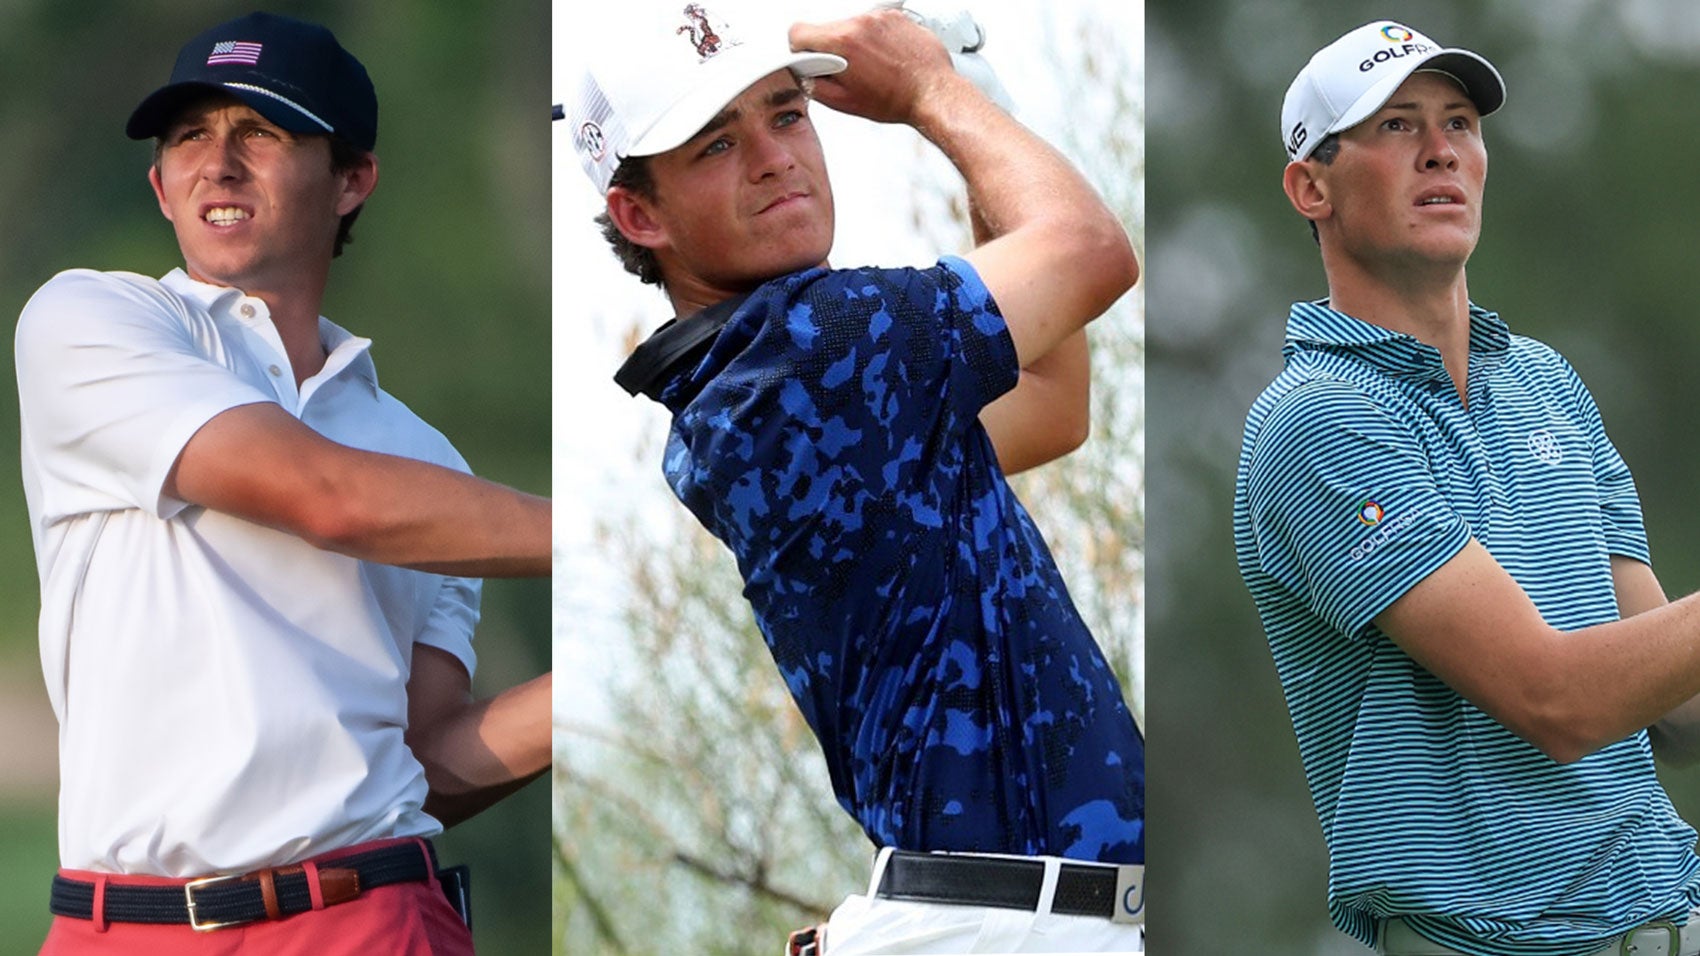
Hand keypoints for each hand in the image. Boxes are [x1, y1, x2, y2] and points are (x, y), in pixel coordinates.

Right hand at [789, 9, 959, 124]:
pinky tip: (884, 57)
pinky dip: (874, 38)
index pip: (799, 32)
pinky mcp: (895, 16)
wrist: (932, 92)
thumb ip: (815, 85)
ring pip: (850, 25)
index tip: (808, 58)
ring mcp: (880, 17)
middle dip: (831, 48)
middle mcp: (861, 23)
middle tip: (847, 70)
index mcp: (843, 42)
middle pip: (827, 28)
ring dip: (854, 43)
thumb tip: (805, 75)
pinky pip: (873, 23)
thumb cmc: (896, 100)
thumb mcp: (844, 102)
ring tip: (871, 66)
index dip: (799, 48)